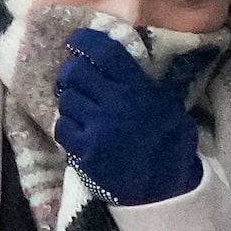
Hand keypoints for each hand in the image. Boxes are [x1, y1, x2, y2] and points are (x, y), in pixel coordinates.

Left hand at [54, 28, 208, 205]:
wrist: (164, 189)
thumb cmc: (168, 146)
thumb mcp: (166, 106)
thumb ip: (141, 84)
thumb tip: (115, 64)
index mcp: (138, 88)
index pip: (105, 53)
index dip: (85, 41)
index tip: (76, 41)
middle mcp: (116, 103)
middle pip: (76, 72)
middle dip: (69, 74)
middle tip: (71, 81)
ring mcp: (98, 127)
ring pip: (66, 101)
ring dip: (70, 105)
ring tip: (80, 113)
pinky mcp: (85, 151)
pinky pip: (62, 128)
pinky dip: (67, 129)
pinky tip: (79, 135)